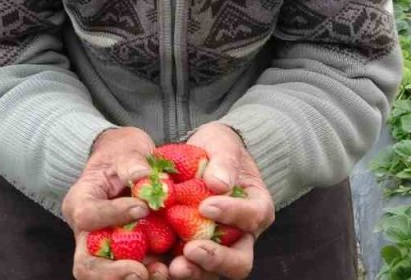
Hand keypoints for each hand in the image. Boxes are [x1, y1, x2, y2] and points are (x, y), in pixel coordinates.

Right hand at [64, 127, 169, 279]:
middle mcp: (87, 233)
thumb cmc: (122, 156)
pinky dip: (148, 273)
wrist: (126, 166)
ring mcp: (105, 248)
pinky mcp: (127, 256)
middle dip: (112, 272)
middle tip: (140, 271)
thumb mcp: (126, 151)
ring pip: (105, 276)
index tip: (143, 207)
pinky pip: (132, 272)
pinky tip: (168, 270)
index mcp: (80, 202)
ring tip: (159, 273)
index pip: (88, 215)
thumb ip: (133, 164)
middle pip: (86, 263)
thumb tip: (145, 178)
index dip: (113, 215)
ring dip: (129, 278)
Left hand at [168, 123, 274, 279]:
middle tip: (191, 249)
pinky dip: (170, 270)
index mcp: (256, 208)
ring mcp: (215, 249)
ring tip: (172, 267)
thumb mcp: (223, 144)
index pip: (252, 216)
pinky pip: (184, 268)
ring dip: (193, 272)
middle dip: (216, 260)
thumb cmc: (217, 150)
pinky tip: (154, 264)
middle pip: (239, 262)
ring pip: (211, 273)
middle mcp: (240, 237)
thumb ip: (224, 161)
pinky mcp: (189, 253)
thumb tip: (218, 184)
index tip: (206, 206)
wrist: (198, 159)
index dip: (232, 214)